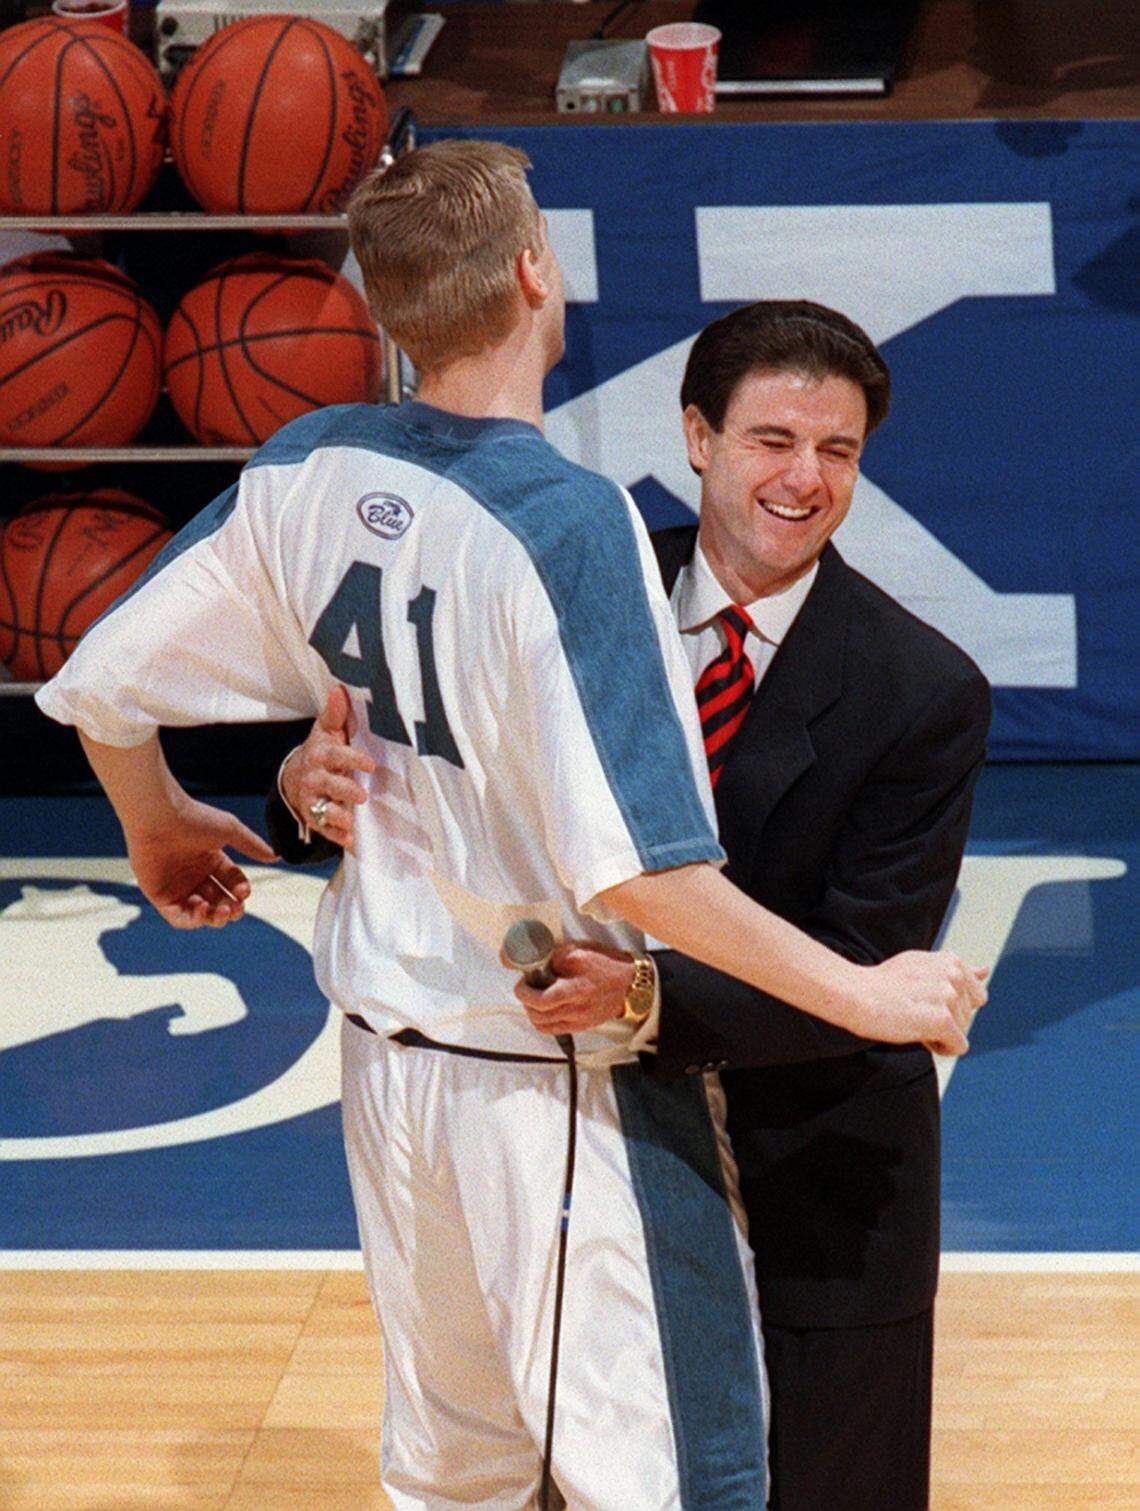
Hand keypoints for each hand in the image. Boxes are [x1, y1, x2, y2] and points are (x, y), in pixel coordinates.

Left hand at [126, 797, 276, 929]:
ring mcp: (176, 886)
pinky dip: (192, 920)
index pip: (232, 882)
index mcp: (210, 858)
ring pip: (200, 913)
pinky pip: (177, 917)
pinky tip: (202, 910)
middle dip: (230, 908)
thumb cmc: (194, 819)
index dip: (241, 890)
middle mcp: (194, 874)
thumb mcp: (231, 830)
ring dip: (214, 917)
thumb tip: (276, 857)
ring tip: (220, 911)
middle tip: (234, 908)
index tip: (244, 891)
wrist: (159, 817)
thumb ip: (252, 846)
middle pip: (219, 900)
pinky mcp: (158, 895)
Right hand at [282, 685, 376, 852]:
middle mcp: (313, 777)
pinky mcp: (314, 817)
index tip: (371, 764)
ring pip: (321, 809)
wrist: (297, 775)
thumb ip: (335, 713)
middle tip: (361, 796)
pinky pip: (324, 829)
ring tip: (351, 820)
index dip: (352, 759)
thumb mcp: (325, 730)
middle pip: (327, 784)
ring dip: (336, 816)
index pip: (335, 755)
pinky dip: (336, 836)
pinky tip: (350, 841)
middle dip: (343, 789)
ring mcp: (312, 799)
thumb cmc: (321, 749)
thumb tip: (340, 688)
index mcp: (319, 754)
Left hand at [514, 940, 636, 1036]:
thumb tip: (531, 960)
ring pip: (543, 1025)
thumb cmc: (606, 964)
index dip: (524, 992)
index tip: (522, 982)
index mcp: (575, 988)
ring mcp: (579, 1020)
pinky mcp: (581, 1026)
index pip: (541, 1000)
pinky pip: (554, 1030)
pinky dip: (543, 1021)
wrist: (631, 983)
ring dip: (532, 1012)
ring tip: (535, 997)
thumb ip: (553, 956)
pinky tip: (545, 1008)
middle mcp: (577, 1009)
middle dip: (525, 1001)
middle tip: (526, 987)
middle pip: (538, 1015)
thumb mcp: (578, 950)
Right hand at [855, 951, 987, 1055]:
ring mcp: (949, 997)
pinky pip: (958, 1047)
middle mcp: (954, 975)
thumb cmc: (883, 984)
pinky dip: (940, 1048)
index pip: (974, 996)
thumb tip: (986, 970)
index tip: (923, 1000)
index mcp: (952, 961)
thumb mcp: (923, 966)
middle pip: (967, 1016)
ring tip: (910, 1019)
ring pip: (962, 1032)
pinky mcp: (943, 1020)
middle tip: (912, 1010)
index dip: (950, 1005)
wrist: (855, 994)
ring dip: (939, 1034)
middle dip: (944, 1020)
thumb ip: (957, 970)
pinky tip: (917, 1034)